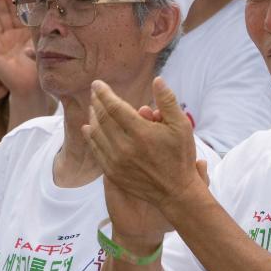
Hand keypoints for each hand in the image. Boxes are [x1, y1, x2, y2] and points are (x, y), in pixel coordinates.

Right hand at [0, 0, 39, 102]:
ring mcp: (1, 43)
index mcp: (24, 32)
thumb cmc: (39, 68)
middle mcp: (11, 35)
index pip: (17, 13)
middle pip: (3, 14)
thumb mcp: (41, 46)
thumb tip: (41, 13)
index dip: (13, 1)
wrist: (31, 88)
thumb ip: (39, 31)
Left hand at [85, 77, 201, 218]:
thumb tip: (157, 80)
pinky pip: (96, 151)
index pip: (114, 106)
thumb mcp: (181, 126)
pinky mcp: (113, 172)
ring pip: (97, 133)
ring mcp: (116, 161)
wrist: (175, 191)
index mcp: (141, 132)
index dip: (104, 93)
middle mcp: (125, 146)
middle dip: (96, 102)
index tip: (97, 84)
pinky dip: (91, 137)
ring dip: (92, 117)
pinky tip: (89, 128)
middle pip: (103, 118)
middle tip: (94, 92)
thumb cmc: (180, 156)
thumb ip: (167, 101)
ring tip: (93, 107)